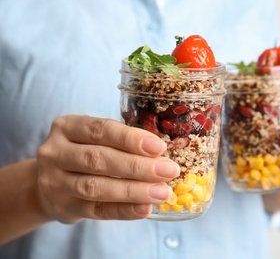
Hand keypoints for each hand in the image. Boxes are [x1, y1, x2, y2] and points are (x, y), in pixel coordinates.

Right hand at [36, 115, 179, 223]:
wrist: (51, 182)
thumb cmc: (83, 153)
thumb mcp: (94, 139)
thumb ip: (121, 144)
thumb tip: (162, 156)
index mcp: (67, 127)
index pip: (100, 130)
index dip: (130, 138)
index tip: (159, 147)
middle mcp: (55, 153)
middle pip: (98, 159)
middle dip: (138, 166)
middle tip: (168, 170)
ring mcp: (55, 182)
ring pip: (96, 187)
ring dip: (134, 191)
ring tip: (162, 192)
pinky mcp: (62, 207)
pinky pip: (97, 211)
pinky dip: (124, 210)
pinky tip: (145, 208)